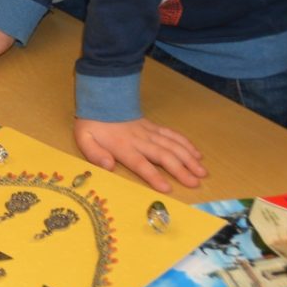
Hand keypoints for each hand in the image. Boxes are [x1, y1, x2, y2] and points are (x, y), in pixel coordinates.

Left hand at [74, 116, 206, 193]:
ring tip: (202, 172)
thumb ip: (95, 154)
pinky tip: (197, 153)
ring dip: (188, 158)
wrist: (102, 98)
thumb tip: (109, 166)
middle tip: (196, 183)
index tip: (167, 188)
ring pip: (172, 145)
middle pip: (163, 155)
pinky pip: (172, 135)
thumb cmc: (93, 123)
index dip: (153, 175)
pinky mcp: (154, 127)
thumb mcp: (84, 139)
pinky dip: (185, 144)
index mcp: (123, 146)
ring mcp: (149, 132)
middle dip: (180, 169)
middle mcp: (140, 140)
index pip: (140, 163)